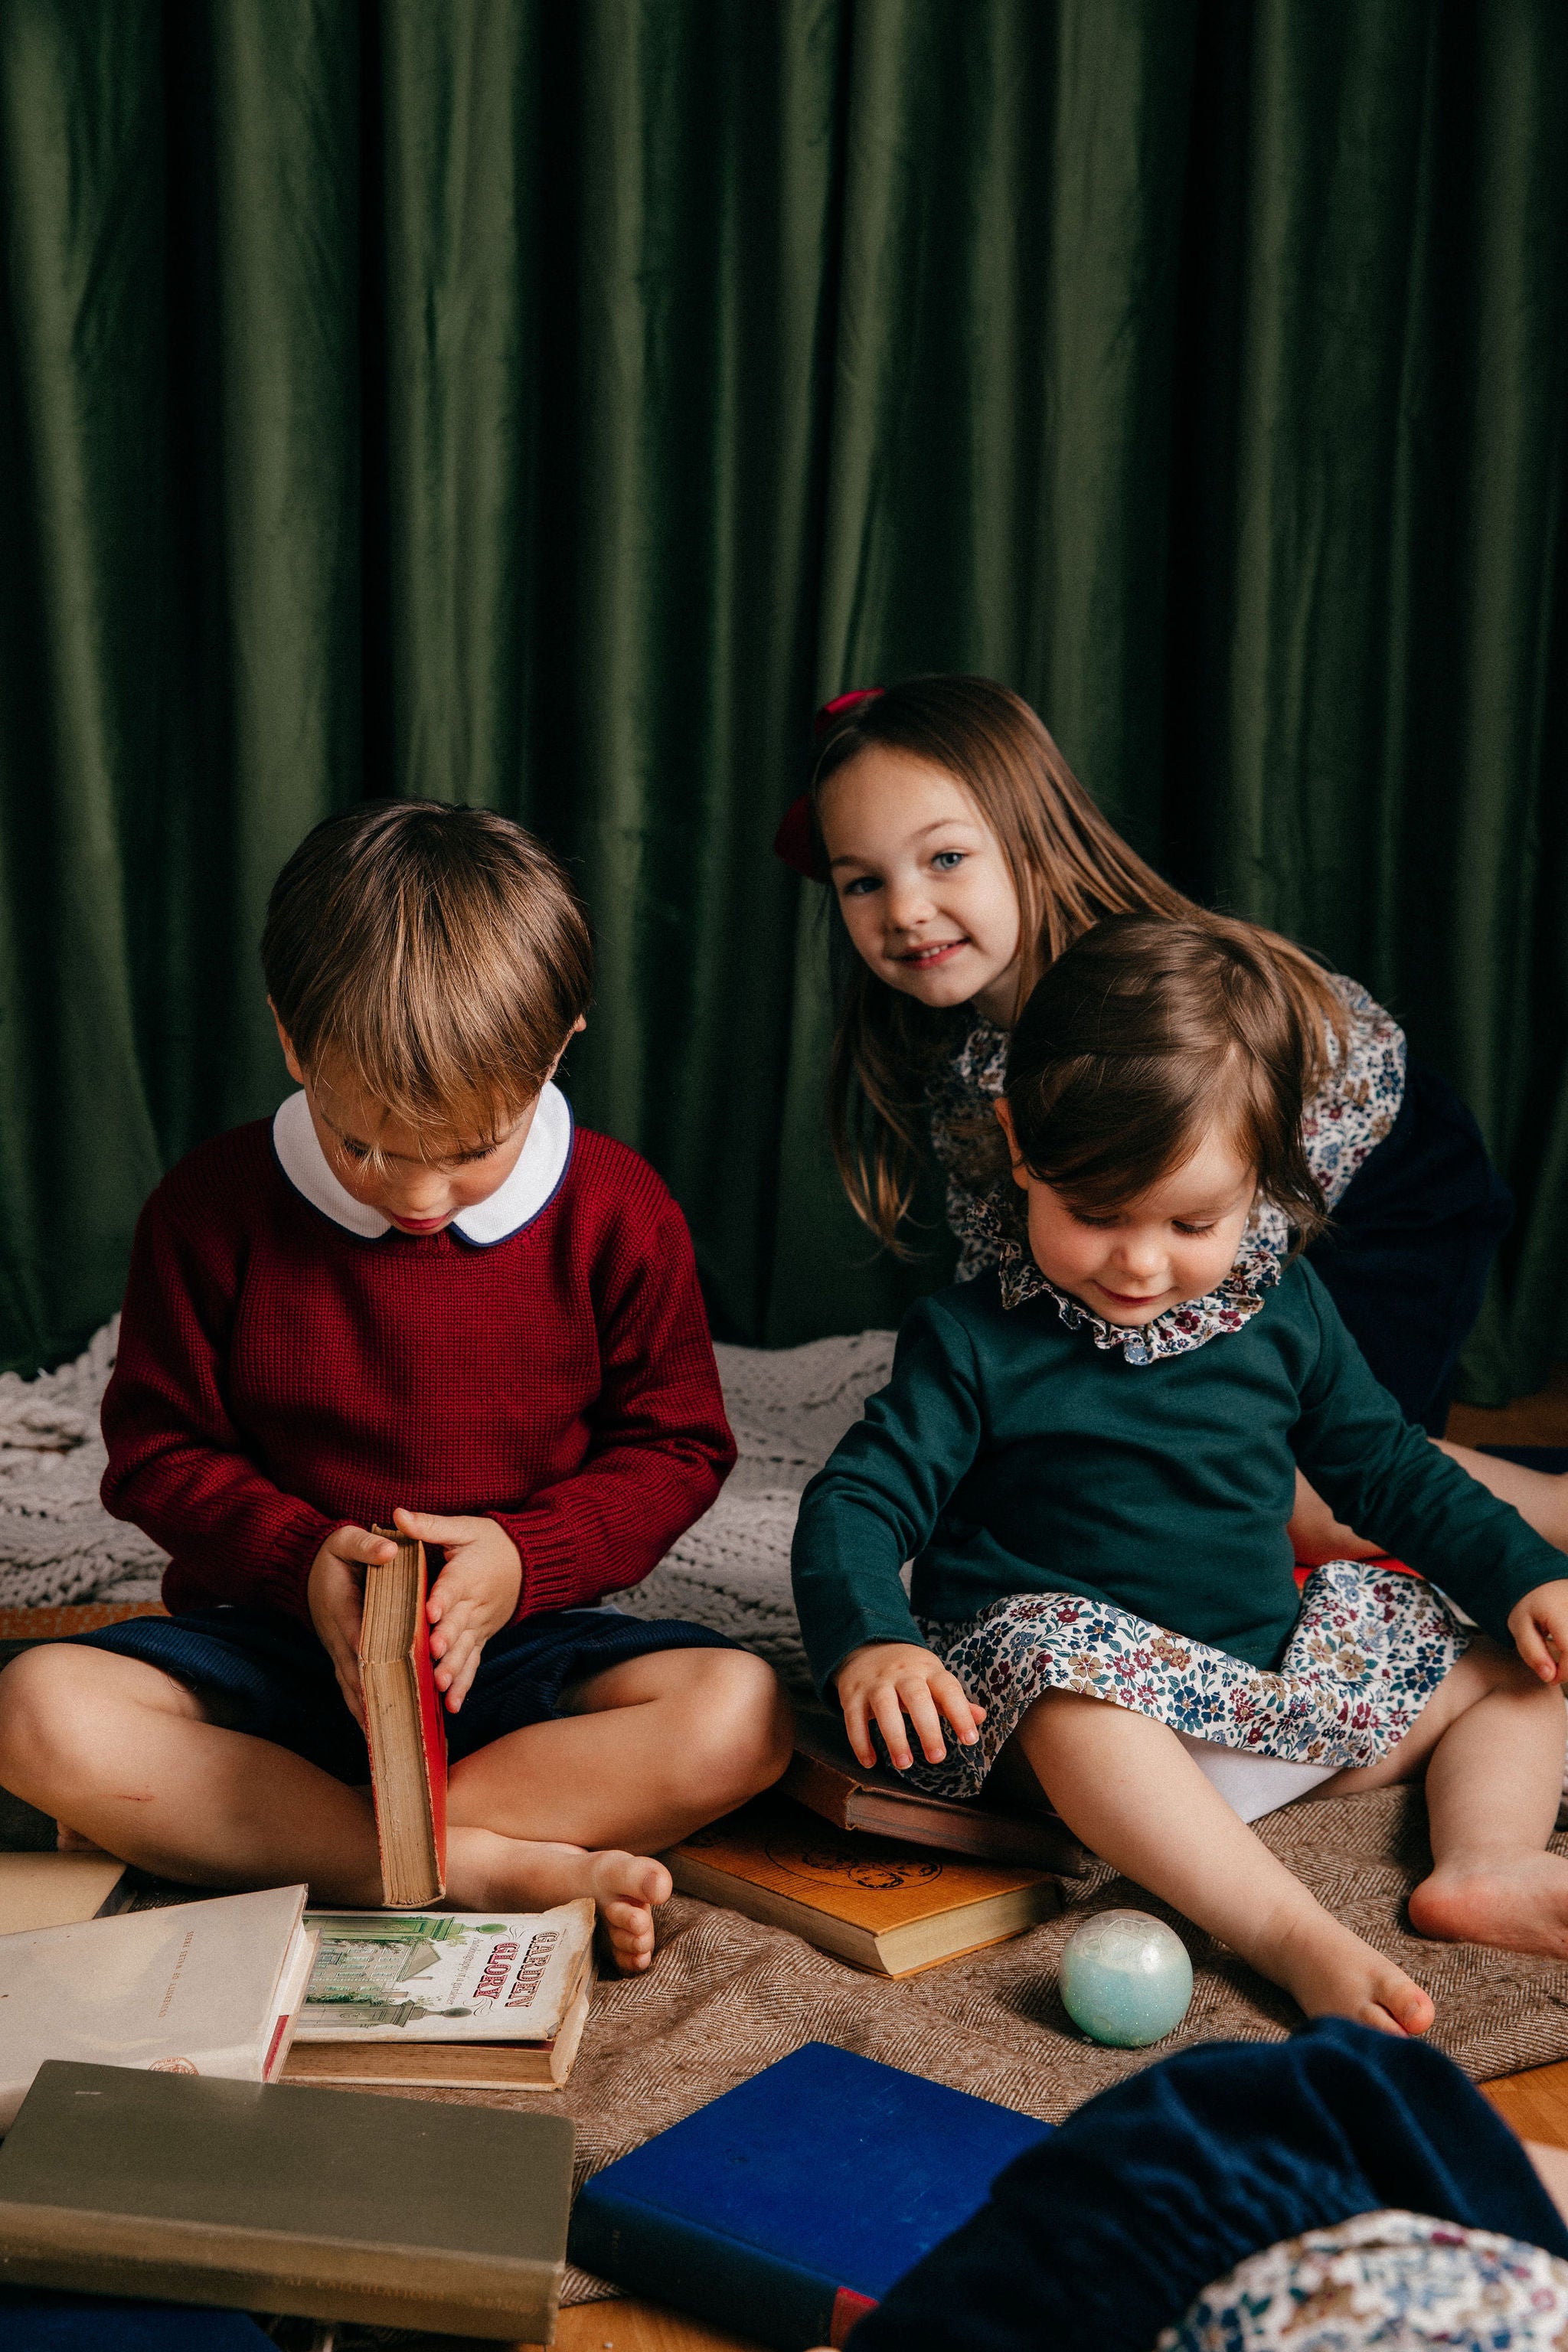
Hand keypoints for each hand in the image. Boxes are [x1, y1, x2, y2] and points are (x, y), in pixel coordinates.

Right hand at [307, 1524, 397, 1728]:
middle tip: (394, 1728)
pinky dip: (364, 1710)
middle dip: (374, 1702)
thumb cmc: (331, 1555)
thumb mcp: (346, 1541)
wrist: (304, 1567)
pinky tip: (379, 1731)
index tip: (394, 1684)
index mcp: (343, 1612)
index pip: (361, 1641)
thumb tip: (388, 1551)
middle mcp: (338, 1640)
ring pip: (351, 1690)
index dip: (377, 1663)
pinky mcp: (342, 1658)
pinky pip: (352, 1689)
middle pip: (355, 1677)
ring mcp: (338, 1652)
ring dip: (367, 1715)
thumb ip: (366, 1545)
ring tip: (387, 1743)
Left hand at [394, 1508, 522, 1713]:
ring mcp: (480, 1626)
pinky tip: (452, 1705)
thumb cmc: (491, 1542)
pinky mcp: (482, 1639)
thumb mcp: (463, 1528)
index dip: (442, 1599)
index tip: (430, 1613)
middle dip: (446, 1641)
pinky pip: (474, 1663)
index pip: (453, 1587)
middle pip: (459, 1624)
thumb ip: (429, 1526)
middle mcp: (475, 1604)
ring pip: (466, 1649)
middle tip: (432, 1656)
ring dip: (454, 1668)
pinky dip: (465, 1684)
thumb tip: (396, 1515)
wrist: (529, 1562)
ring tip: (441, 1687)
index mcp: (467, 1574)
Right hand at [834, 1640, 985, 1770]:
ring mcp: (875, 1683)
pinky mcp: (852, 1694)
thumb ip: (954, 1701)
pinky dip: (860, 1741)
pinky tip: (870, 1761)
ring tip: (905, 1764)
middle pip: (916, 1698)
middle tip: (937, 1758)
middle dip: (927, 1729)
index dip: (960, 1714)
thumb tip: (981, 1717)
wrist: (865, 1648)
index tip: (970, 1740)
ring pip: (884, 1707)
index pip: (948, 1690)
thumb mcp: (933, 1679)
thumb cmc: (909, 1673)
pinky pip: (853, 1717)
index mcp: (928, 1671)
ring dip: (894, 1738)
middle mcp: (902, 1674)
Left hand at [1508, 1579, 1567, 1684]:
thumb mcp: (1519, 1627)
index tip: (1550, 1677)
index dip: (1563, 1672)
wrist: (1536, 1576)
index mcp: (1558, 1611)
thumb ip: (1532, 1653)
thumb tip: (1549, 1676)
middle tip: (1553, 1667)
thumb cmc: (1525, 1602)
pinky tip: (1566, 1645)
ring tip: (1560, 1653)